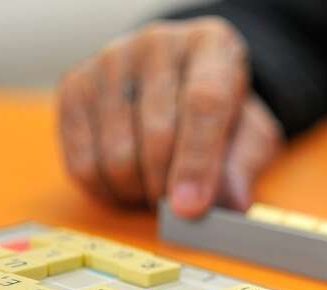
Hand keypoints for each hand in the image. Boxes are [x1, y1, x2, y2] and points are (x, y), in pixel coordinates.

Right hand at [57, 18, 282, 217]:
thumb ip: (243, 167)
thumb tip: (229, 205)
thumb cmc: (222, 114)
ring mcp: (110, 61)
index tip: (192, 209)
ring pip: (116, 152)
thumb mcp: (251, 135)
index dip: (197, 163)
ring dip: (138, 192)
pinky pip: (81, 160)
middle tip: (181, 209)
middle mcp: (158, 43)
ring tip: (158, 194)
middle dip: (168, 186)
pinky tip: (129, 188)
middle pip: (157, 132)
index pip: (204, 103)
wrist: (183, 84)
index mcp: (213, 47)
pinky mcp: (75, 86)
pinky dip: (106, 190)